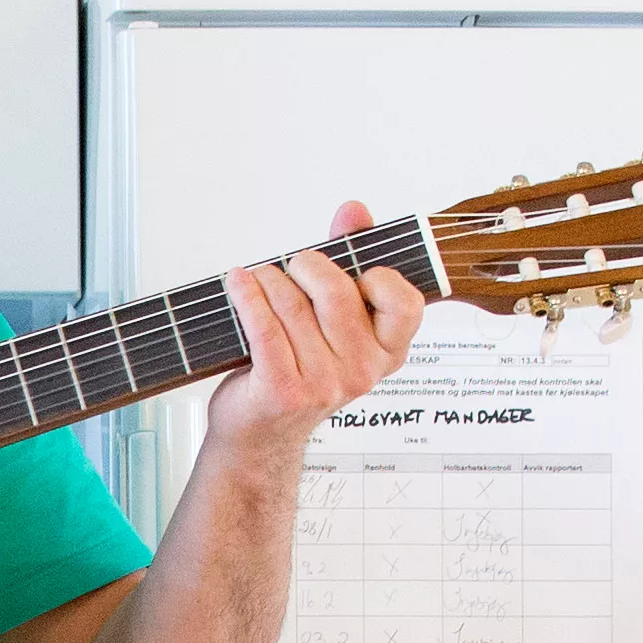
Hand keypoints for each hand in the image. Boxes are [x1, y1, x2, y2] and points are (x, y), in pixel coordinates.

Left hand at [199, 202, 422, 467]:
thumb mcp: (333, 317)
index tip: (354, 271)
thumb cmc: (299, 367)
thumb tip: (354, 210)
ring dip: (267, 281)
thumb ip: (350, 258)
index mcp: (388, 352)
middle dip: (305, 265)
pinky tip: (237, 282)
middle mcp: (362, 371)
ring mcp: (324, 385)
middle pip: (336, 292)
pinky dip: (246, 295)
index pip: (405, 303)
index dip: (379, 277)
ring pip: (292, 306)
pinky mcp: (283, 390)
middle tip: (290, 266)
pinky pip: (264, 327)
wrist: (261, 433)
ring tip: (258, 280)